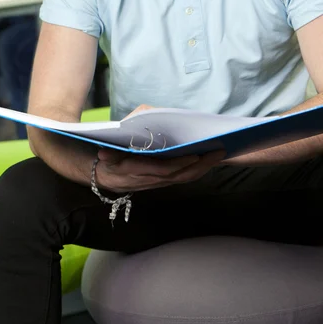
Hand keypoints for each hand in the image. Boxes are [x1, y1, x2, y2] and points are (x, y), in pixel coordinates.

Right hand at [95, 104, 225, 192]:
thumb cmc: (108, 157)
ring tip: (218, 154)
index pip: (162, 170)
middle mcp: (150, 179)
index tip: (195, 155)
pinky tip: (207, 160)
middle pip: (180, 176)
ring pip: (183, 178)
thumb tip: (118, 141)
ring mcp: (158, 182)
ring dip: (202, 168)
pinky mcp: (163, 181)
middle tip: (219, 152)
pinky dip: (196, 170)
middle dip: (201, 166)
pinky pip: (182, 178)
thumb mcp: (106, 151)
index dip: (179, 165)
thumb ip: (112, 148)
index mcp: (136, 170)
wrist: (104, 178)